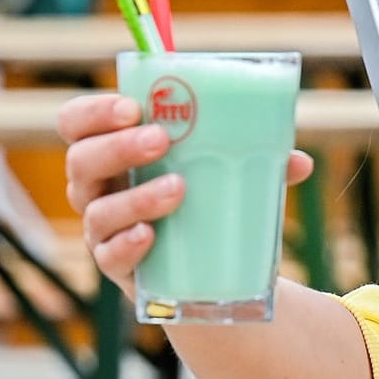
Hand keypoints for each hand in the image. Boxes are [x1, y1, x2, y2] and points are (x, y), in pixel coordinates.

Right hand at [58, 93, 314, 292]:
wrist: (205, 273)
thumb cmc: (205, 203)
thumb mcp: (226, 176)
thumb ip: (258, 163)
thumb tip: (300, 163)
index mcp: (113, 154)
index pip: (78, 124)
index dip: (94, 112)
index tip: (132, 106)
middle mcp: (97, 189)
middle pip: (81, 161)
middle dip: (117, 147)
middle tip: (159, 140)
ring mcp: (103, 230)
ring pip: (97, 210)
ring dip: (135, 196)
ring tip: (178, 189)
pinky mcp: (118, 268)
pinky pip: (109, 256)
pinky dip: (128, 244)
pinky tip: (149, 235)